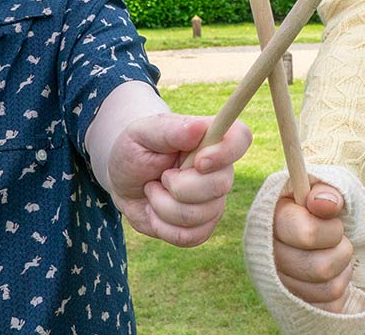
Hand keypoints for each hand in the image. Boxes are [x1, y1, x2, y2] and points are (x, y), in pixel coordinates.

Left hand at [106, 114, 250, 246]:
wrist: (123, 180)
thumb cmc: (135, 149)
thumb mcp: (142, 133)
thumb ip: (170, 130)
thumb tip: (199, 127)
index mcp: (211, 138)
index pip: (240, 138)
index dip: (226, 152)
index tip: (198, 161)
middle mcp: (220, 169)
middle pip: (220, 186)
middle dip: (179, 187)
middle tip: (161, 175)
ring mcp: (214, 200)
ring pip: (200, 215)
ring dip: (163, 206)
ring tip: (153, 190)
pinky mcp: (202, 226)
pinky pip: (190, 237)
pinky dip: (162, 226)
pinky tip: (155, 211)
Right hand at [273, 183, 352, 312]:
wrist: (322, 237)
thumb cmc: (321, 211)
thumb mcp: (325, 193)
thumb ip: (326, 192)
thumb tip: (324, 203)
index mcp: (270, 220)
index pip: (308, 234)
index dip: (331, 230)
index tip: (333, 219)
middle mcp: (268, 256)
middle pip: (321, 267)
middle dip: (341, 250)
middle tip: (337, 240)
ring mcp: (278, 285)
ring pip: (328, 288)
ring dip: (342, 269)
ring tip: (333, 255)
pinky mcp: (294, 307)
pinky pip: (330, 306)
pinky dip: (340, 289)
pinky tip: (330, 275)